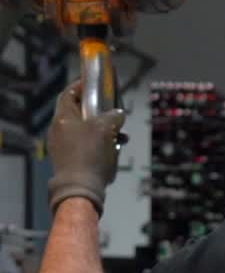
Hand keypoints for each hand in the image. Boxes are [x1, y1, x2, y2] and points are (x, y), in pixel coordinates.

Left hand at [47, 83, 125, 215]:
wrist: (80, 189)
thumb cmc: (89, 155)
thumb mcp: (105, 128)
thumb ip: (112, 116)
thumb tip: (117, 115)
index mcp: (62, 118)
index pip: (69, 93)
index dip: (81, 86)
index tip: (94, 83)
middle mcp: (58, 131)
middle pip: (78, 113)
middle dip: (97, 112)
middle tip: (111, 111)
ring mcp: (62, 147)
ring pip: (83, 131)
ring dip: (101, 130)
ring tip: (117, 135)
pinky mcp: (69, 161)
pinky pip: (84, 146)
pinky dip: (97, 144)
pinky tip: (112, 150)